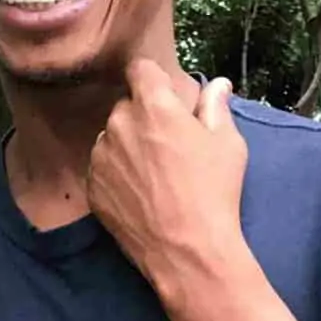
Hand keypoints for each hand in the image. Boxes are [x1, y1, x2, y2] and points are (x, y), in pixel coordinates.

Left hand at [87, 59, 248, 288]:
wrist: (187, 251)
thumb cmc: (213, 193)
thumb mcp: (227, 144)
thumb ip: (216, 107)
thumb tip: (217, 85)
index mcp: (153, 106)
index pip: (140, 69)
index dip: (153, 79)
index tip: (164, 94)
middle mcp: (119, 123)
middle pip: (127, 105)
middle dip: (144, 116)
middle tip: (168, 143)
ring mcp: (101, 156)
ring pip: (112, 136)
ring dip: (128, 145)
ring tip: (155, 174)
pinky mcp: (92, 186)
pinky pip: (103, 167)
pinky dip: (117, 174)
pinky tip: (141, 194)